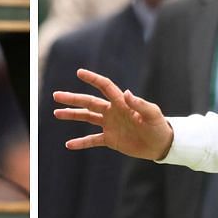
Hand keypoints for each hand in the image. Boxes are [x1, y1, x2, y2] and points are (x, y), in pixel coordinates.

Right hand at [52, 68, 173, 159]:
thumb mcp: (152, 114)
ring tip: (56, 113)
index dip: (93, 79)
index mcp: (121, 103)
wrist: (161, 144)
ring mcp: (110, 125)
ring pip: (87, 118)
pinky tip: (69, 145)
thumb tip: (126, 92)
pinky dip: (81, 142)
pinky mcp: (110, 139)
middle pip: (89, 102)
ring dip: (72, 115)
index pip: (104, 87)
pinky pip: (92, 140)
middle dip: (73, 99)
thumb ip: (140, 104)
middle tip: (56, 95)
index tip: (80, 72)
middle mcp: (112, 111)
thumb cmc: (159, 126)